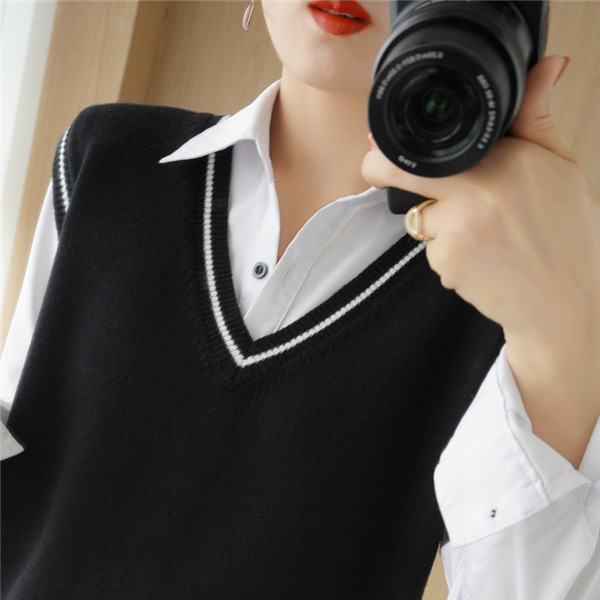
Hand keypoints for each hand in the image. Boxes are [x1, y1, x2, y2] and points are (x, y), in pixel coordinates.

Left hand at [362, 56, 599, 465]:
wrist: (563, 301)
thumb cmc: (565, 236)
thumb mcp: (561, 167)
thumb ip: (537, 118)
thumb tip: (545, 67)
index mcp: (506, 159)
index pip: (432, 143)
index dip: (399, 145)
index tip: (385, 145)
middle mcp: (477, 190)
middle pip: (398, 172)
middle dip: (379, 170)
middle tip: (377, 171)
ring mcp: (458, 228)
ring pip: (417, 216)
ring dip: (434, 223)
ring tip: (479, 235)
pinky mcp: (446, 261)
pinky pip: (429, 249)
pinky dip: (445, 253)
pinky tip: (478, 259)